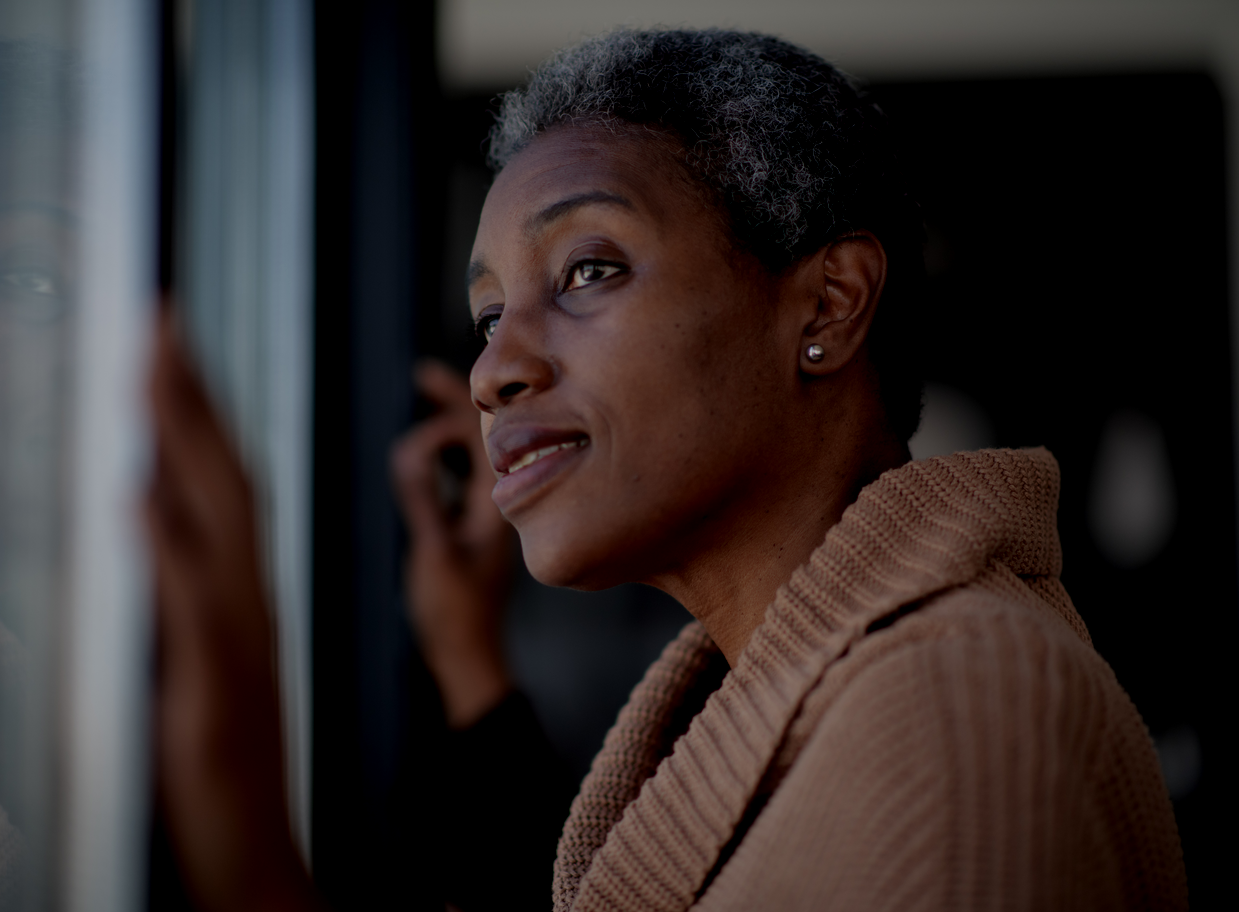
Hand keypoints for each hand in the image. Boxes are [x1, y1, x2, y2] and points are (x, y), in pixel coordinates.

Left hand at [146, 312, 321, 911]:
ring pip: (215, 523)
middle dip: (188, 397)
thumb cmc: (228, 767)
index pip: (224, 483)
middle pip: (224, 481)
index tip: (172, 345)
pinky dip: (170, 546)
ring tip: (154, 372)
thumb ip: (182, 588)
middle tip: (164, 321)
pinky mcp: (213, 686)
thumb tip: (152, 508)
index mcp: (242, 596)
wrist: (256, 852)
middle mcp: (245, 604)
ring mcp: (233, 641)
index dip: (197, 411)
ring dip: (184, 446)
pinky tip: (143, 496)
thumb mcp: (203, 664)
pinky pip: (192, 605)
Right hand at [391, 361, 515, 728]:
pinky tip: (427, 454)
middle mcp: (497, 502)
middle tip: (421, 374)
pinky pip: (461, 479)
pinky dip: (443, 457)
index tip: (419, 394)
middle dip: (451, 403)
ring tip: (422, 398)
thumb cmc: (454, 612)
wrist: (467, 655)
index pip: (481, 436)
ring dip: (447, 426)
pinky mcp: (471, 529)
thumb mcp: (434, 551)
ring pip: (471, 456)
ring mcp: (485, 515)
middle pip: (479, 437)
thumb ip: (423, 497)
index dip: (450, 410)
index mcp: (497, 502)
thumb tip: (410, 447)